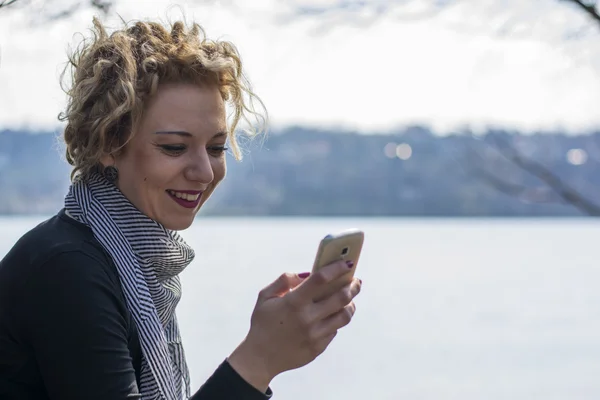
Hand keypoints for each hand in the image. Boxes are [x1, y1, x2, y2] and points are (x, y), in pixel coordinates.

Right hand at [228, 260, 361, 390]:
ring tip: (350, 298)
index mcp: (293, 302)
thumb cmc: (263, 322)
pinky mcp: (318, 347)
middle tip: (356, 280)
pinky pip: (334, 330)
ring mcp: (315, 335)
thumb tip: (307, 274)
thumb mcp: (265, 296)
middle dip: (353, 285)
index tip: (347, 263)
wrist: (260, 358)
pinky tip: (333, 315)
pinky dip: (336, 320)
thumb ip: (284, 280)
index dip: (336, 268)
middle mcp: (307, 318)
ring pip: (344, 316)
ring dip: (351, 304)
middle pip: (341, 297)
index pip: (321, 279)